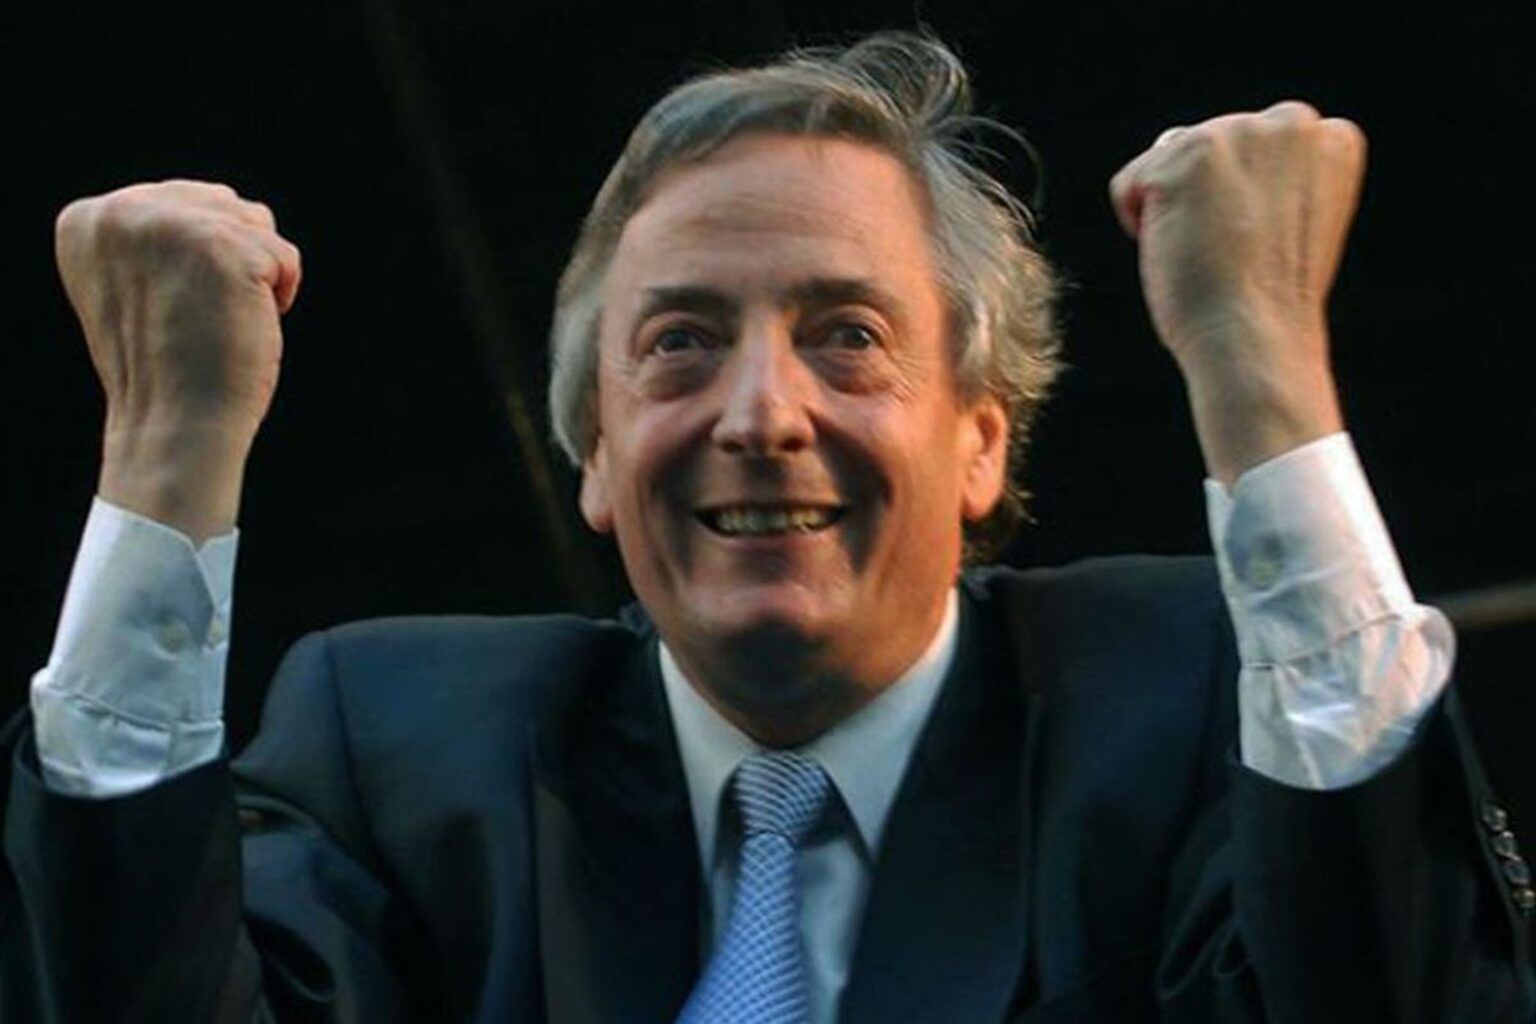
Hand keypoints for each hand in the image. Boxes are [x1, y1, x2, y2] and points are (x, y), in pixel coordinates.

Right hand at [55, 181, 301, 539]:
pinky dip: (281, 296)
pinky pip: (285, 256)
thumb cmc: (165, 368)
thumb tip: (223, 204)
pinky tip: (244, 327)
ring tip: (219, 320)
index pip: (181, 202)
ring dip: (257, 277)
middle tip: (199, 318)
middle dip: (232, 261)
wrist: (173, 424)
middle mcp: (122, 211)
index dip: (199, 262)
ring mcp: (173, 224)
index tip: (170, 309)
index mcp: (88, 220)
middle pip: (222, 204)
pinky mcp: (224, 246)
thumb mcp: (140, 284)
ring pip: (256, 226)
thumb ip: (159, 237)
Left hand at [1108, 102, 1364, 482]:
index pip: (1249, 148)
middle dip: (1200, 199)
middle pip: (1204, 145)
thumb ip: (1267, 180)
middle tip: (1230, 253)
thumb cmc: (1266, 302)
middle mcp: (1292, 122)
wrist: (1254, 340)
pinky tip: (1178, 249)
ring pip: (1165, 161)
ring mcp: (1240, 133)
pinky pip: (1130, 184)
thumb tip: (1208, 167)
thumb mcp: (1289, 223)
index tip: (1259, 245)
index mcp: (1331, 139)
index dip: (1237, 204)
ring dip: (1170, 210)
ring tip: (1207, 251)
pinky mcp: (1190, 154)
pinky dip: (1138, 224)